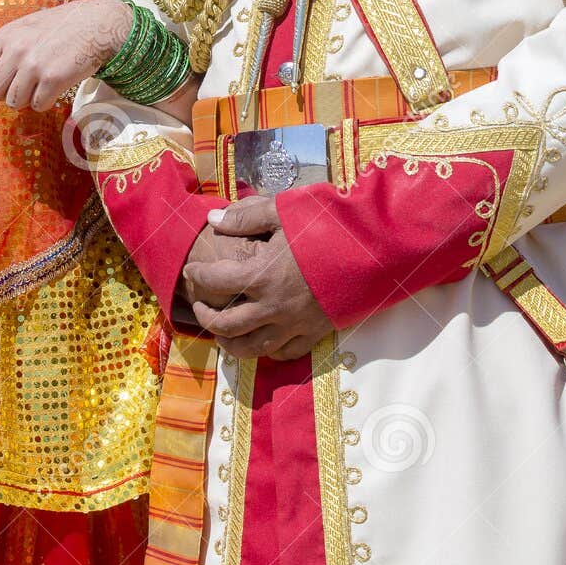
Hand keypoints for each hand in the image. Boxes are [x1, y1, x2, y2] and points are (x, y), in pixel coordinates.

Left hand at [0, 0, 132, 111]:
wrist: (98, 25)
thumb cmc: (62, 27)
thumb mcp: (26, 27)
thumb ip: (5, 48)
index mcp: (6, 36)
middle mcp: (16, 50)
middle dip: (5, 94)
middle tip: (23, 85)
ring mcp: (34, 65)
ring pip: (13, 103)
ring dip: (27, 98)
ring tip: (42, 83)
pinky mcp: (53, 79)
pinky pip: (37, 106)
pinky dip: (46, 101)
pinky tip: (55, 86)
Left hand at [182, 195, 331, 361]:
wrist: (374, 248)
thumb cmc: (327, 225)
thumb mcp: (284, 211)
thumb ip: (245, 217)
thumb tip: (213, 220)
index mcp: (261, 276)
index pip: (215, 282)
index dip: (197, 276)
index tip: (191, 271)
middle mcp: (273, 307)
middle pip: (226, 325)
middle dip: (205, 316)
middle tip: (199, 304)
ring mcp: (294, 324)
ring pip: (252, 349)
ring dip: (230, 344)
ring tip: (222, 334)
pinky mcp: (315, 333)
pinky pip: (285, 353)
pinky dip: (268, 351)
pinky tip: (263, 340)